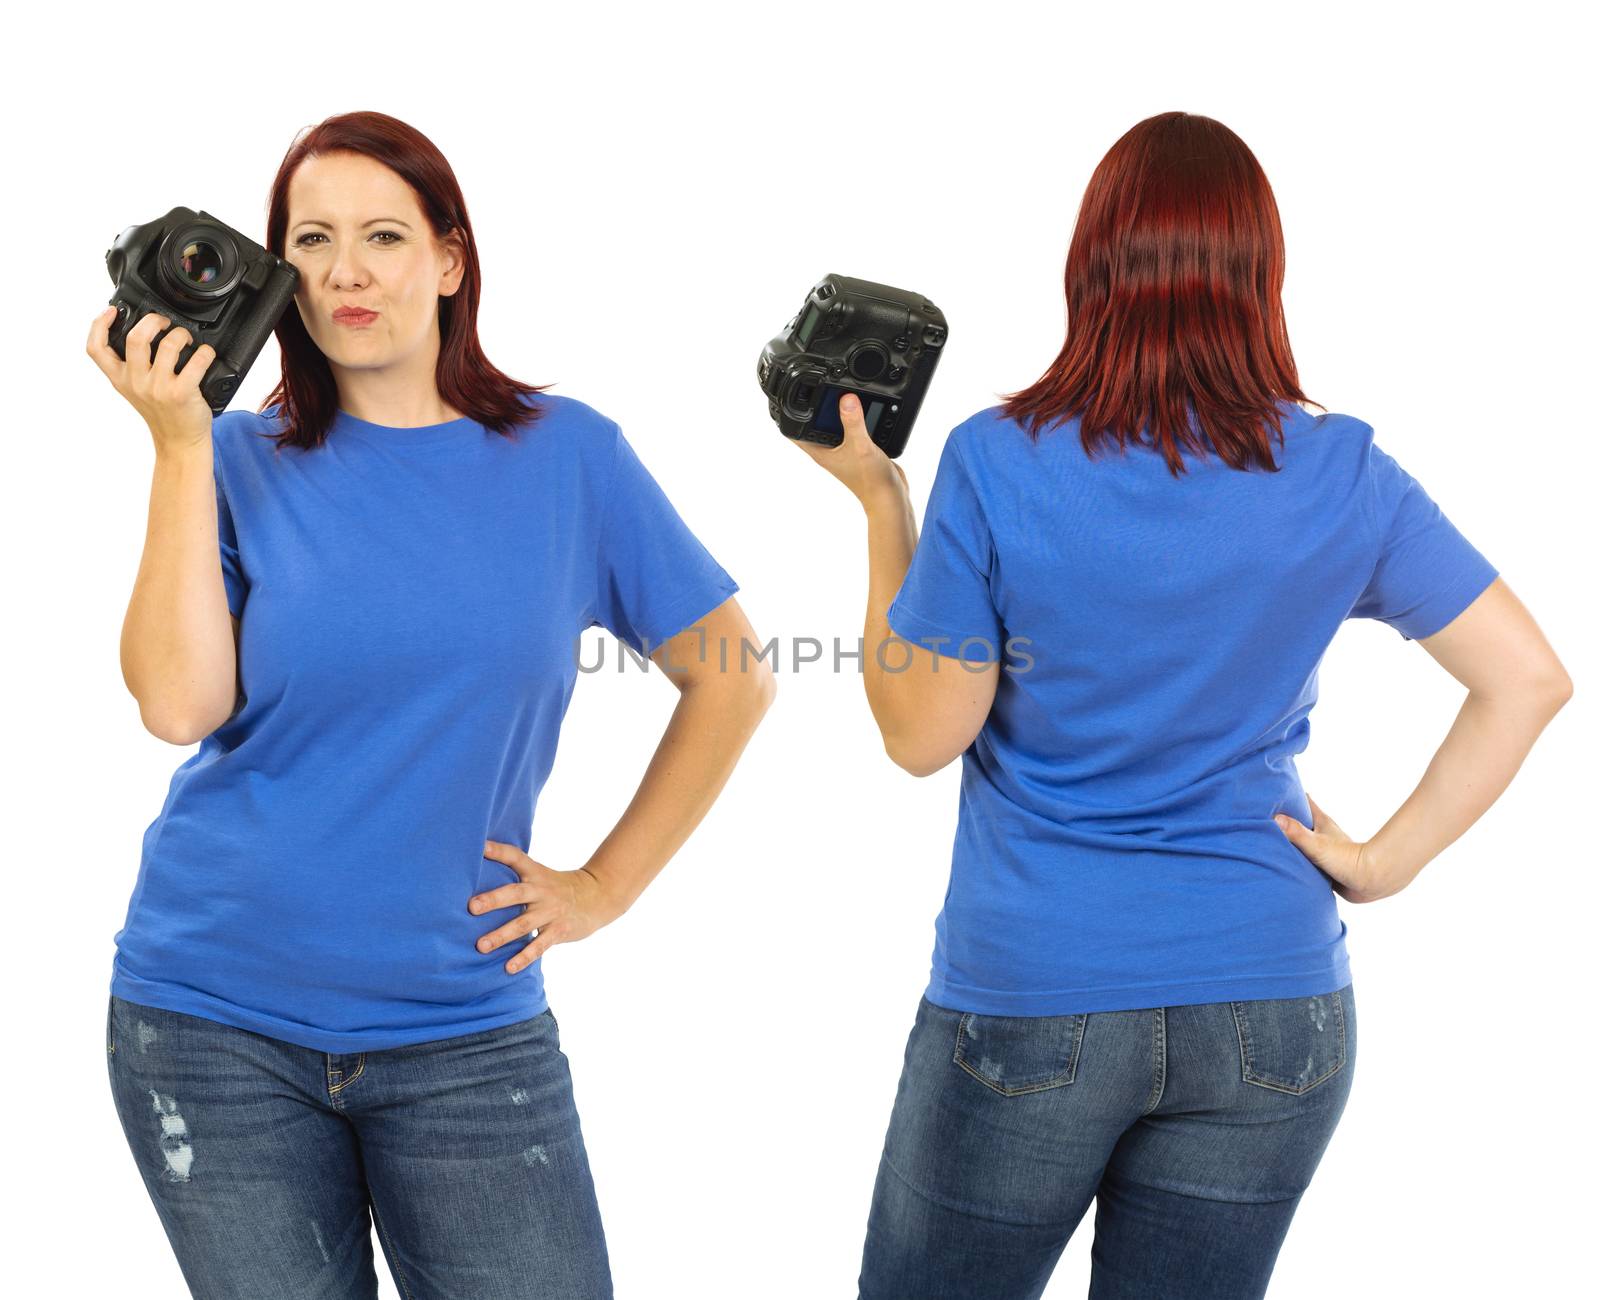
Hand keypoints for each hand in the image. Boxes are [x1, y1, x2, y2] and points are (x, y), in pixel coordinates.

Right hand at [86, 305, 215, 454]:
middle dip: (153, 321)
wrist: (179, 442)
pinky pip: (196, 362)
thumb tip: (140, 332)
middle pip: (136, 338)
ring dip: (181, 334)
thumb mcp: (135, 390)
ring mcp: (159, 388)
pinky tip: (206, 354)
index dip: (99, 325)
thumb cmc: (162, 413)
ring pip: (168, 346)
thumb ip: (131, 366)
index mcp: (120, 379)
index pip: (96, 349)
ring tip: (186, 338)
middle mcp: (136, 382)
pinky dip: (205, 352)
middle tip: (164, 322)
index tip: (112, 311)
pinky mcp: (182, 394)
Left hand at [468, 841, 619, 973]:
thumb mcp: (540, 875)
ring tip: (481, 946)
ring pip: (524, 923)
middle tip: (471, 907)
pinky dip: (524, 957)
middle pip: (516, 893)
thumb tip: (478, 878)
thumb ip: (516, 877)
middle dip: (493, 900)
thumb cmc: (557, 888)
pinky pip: (539, 946)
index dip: (498, 851)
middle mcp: (542, 891)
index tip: (480, 847)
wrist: (597, 897)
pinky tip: (508, 968)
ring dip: (502, 935)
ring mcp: (551, 911)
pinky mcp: (559, 930)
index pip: (516, 857)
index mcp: (535, 874)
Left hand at [790, 392, 908, 511]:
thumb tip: (846, 398)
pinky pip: (851, 429)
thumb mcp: (860, 446)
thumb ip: (853, 422)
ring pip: (834, 426)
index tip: (796, 397)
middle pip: (815, 424)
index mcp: (821, 451)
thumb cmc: (870, 481)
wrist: (888, 497)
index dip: (793, 414)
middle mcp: (829, 450)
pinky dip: (854, 419)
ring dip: (837, 412)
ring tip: (841, 394)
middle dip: (817, 407)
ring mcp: (842, 450)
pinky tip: (862, 409)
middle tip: (822, 389)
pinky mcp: (856, 450)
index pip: (796, 431)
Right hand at [1274, 794, 1408, 903]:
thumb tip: (1275, 818)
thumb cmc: (1346, 860)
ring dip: (1291, 837)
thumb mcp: (1316, 844)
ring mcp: (1325, 848)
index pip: (1304, 801)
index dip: (1290, 794)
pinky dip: (1297, 855)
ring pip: (1304, 838)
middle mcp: (1323, 833)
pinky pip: (1307, 857)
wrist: (1369, 880)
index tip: (1274, 789)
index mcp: (1322, 822)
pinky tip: (1287, 860)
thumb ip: (1296, 832)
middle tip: (1267, 813)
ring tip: (1273, 837)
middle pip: (1302, 819)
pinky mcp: (1326, 864)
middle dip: (1287, 816)